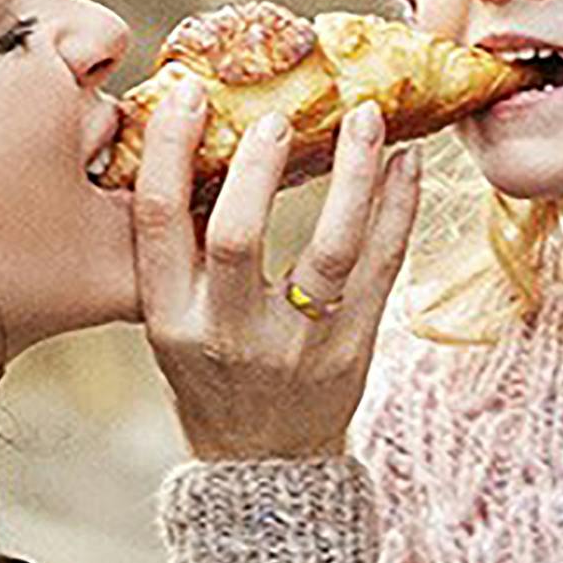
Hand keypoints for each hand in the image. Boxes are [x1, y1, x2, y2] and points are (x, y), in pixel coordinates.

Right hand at [131, 83, 422, 460]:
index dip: (168, 151)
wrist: (267, 468)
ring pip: (329, 250)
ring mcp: (297, 346)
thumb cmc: (213, 380)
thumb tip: (194, 139)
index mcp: (170, 320)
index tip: (190, 94)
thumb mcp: (171, 324)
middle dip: (258, 166)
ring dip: (351, 175)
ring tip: (367, 117)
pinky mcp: (354, 351)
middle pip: (238, 236)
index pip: (157, 223)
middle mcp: (228, 335)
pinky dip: (397, 210)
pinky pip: (382, 269)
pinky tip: (405, 163)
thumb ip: (176, 252)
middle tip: (281, 110)